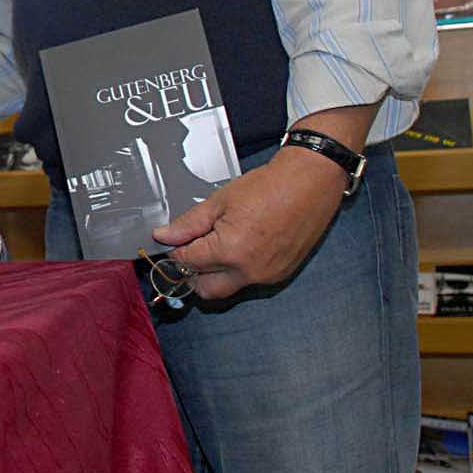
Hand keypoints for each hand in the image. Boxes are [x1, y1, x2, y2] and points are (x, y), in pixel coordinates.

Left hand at [151, 147, 346, 299]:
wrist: (309, 183)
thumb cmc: (269, 187)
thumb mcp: (219, 201)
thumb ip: (188, 224)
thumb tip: (164, 237)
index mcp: (229, 251)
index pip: (187, 263)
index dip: (176, 251)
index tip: (174, 242)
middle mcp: (248, 271)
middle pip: (204, 289)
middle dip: (192, 273)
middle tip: (191, 250)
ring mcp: (266, 276)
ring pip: (227, 289)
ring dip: (215, 274)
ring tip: (218, 244)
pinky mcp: (280, 275)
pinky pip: (249, 282)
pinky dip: (237, 271)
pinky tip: (241, 246)